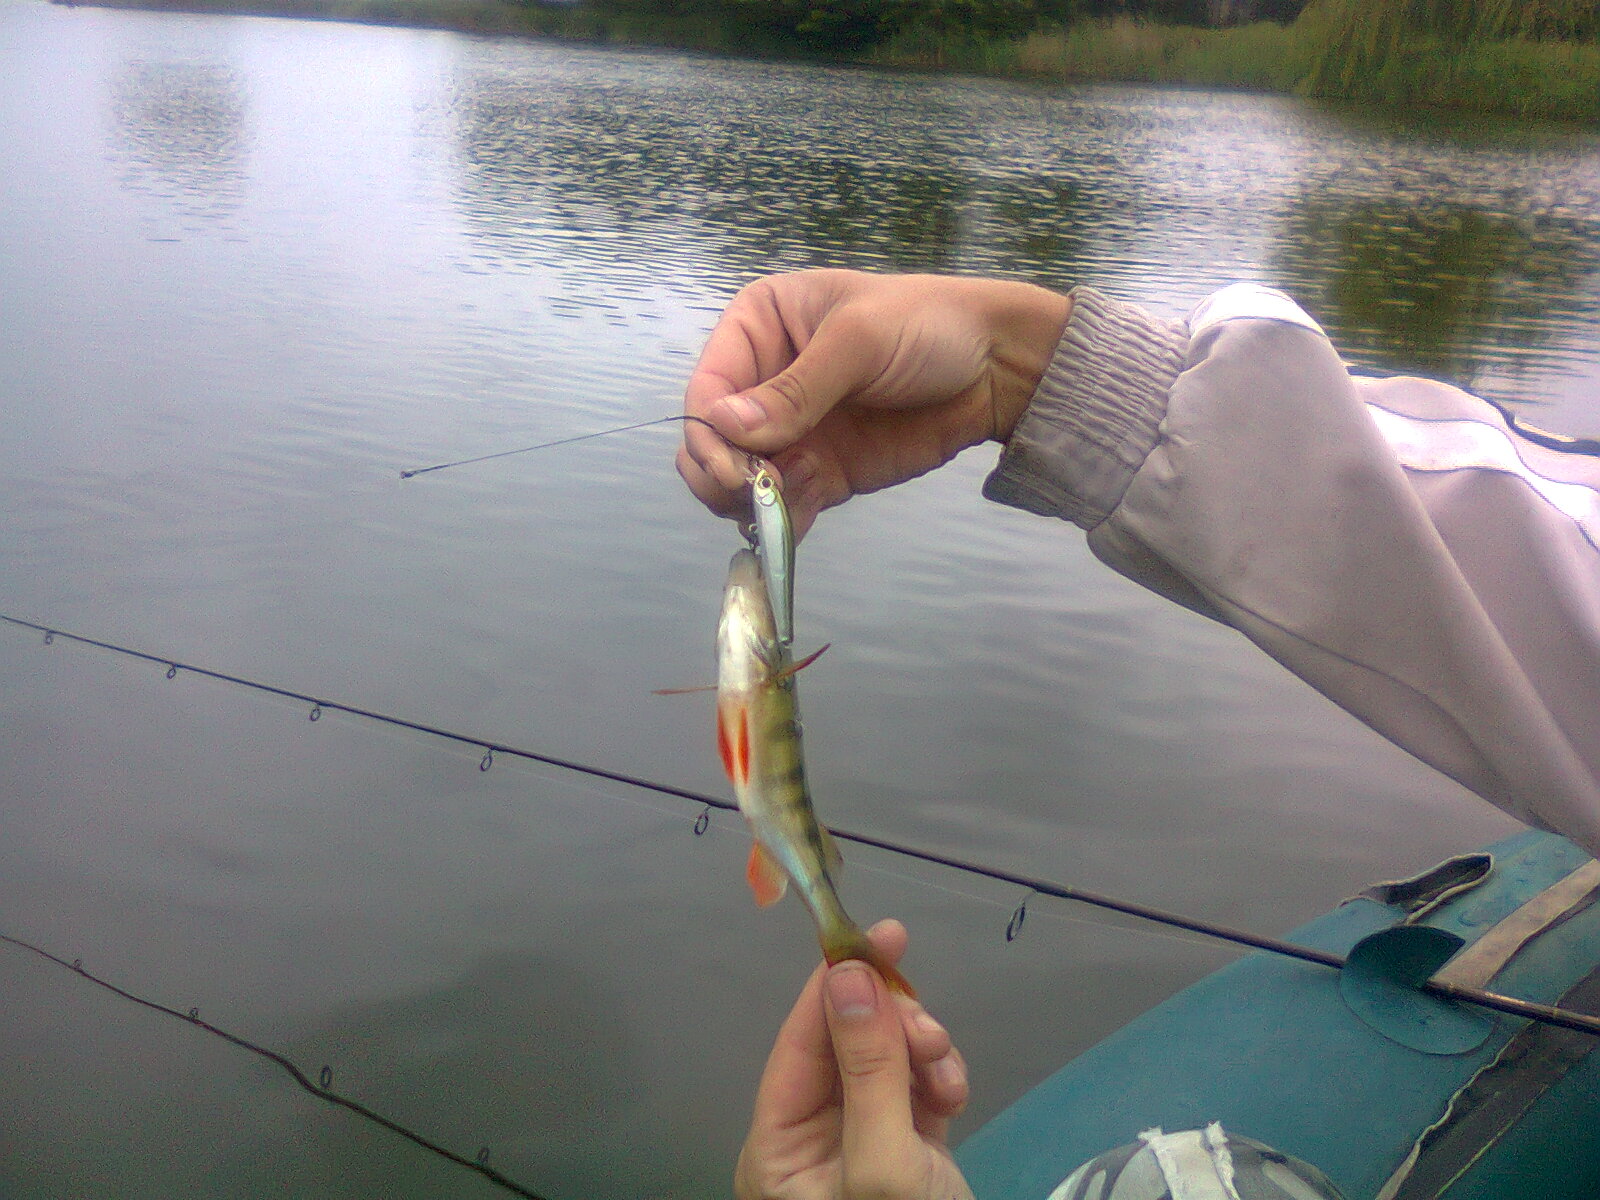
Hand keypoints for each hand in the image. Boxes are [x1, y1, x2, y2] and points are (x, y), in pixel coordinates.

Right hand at [680, 270, 1070, 537]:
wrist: (995, 367)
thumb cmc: (927, 326)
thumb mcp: (858, 342)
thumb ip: (796, 389)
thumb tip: (725, 427)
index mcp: (759, 327)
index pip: (709, 388)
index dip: (709, 432)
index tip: (731, 468)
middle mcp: (763, 380)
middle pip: (712, 441)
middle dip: (722, 473)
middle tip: (754, 493)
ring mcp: (790, 431)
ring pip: (738, 480)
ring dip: (750, 502)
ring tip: (785, 503)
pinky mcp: (820, 471)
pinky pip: (783, 505)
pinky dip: (781, 521)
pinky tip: (794, 525)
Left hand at [735, 920, 973, 1199]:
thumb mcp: (884, 1161)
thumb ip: (867, 1068)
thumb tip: (848, 974)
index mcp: (778, 1147)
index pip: (799, 1042)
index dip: (835, 982)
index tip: (880, 932)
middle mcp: (812, 1140)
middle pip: (847, 1043)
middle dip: (892, 1026)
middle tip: (928, 1032)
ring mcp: (861, 1143)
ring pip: (887, 1057)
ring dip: (922, 1051)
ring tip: (945, 1073)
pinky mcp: (906, 1150)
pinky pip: (916, 1086)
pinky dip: (939, 1078)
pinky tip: (955, 1095)